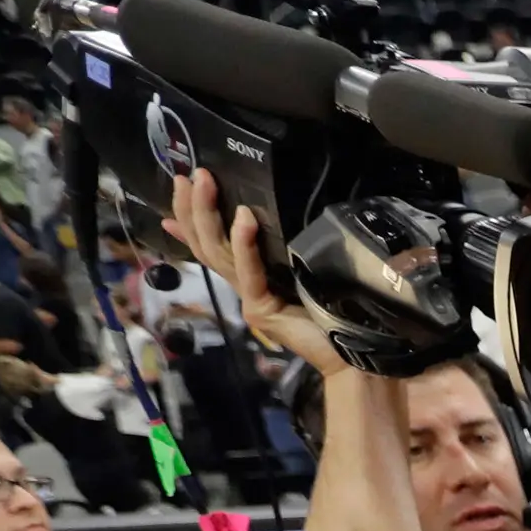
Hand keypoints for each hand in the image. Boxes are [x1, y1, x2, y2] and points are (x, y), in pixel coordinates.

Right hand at [163, 169, 343, 375]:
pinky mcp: (263, 309)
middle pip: (206, 245)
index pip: (209, 244)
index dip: (189, 216)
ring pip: (219, 253)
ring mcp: (249, 300)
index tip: (180, 184)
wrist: (351, 356)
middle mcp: (243, 288)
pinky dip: (245, 244)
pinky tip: (242, 218)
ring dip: (209, 214)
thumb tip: (267, 217)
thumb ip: (280, 250)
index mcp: (249, 279)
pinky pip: (249, 271)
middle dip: (192, 207)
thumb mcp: (301, 270)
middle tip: (188, 174)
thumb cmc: (334, 312)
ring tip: (203, 181)